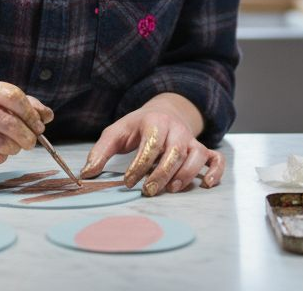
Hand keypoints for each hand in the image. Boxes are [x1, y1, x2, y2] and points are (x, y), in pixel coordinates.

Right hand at [0, 78, 53, 166]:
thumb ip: (21, 104)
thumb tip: (47, 116)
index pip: (12, 96)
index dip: (31, 112)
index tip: (39, 124)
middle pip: (8, 122)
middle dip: (27, 135)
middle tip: (32, 141)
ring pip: (1, 142)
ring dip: (14, 148)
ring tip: (13, 146)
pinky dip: (0, 157)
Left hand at [80, 96, 225, 196]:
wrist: (162, 113)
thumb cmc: (137, 127)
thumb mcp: (116, 132)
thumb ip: (101, 151)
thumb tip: (86, 173)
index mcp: (155, 122)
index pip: (151, 145)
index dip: (140, 165)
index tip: (127, 181)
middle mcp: (177, 130)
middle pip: (175, 152)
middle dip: (161, 174)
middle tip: (147, 191)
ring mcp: (192, 140)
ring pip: (196, 157)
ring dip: (185, 175)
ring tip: (170, 189)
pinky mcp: (202, 150)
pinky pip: (216, 160)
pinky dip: (216, 172)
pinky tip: (206, 184)